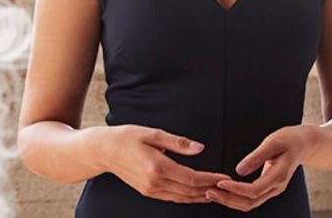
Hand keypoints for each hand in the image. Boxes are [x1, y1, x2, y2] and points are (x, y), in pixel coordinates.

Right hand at [101, 125, 231, 203]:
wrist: (104, 151)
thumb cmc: (128, 138)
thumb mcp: (154, 134)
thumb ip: (179, 143)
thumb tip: (200, 148)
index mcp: (158, 167)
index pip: (192, 178)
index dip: (210, 179)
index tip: (224, 176)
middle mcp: (155, 182)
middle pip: (189, 191)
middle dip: (210, 189)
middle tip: (227, 185)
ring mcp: (150, 190)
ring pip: (182, 198)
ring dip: (201, 196)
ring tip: (217, 191)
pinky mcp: (148, 192)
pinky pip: (172, 198)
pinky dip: (187, 197)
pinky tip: (197, 193)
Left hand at [206, 125, 313, 210]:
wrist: (304, 144)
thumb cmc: (289, 140)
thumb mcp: (273, 142)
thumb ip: (256, 156)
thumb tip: (239, 170)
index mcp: (278, 176)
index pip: (253, 190)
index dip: (235, 189)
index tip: (219, 183)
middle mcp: (276, 187)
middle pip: (250, 202)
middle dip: (228, 199)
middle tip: (209, 191)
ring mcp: (273, 189)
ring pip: (250, 203)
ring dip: (230, 200)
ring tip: (212, 193)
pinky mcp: (269, 187)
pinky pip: (251, 198)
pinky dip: (236, 197)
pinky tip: (224, 191)